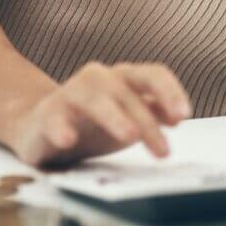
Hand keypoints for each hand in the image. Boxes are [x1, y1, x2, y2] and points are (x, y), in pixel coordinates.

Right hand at [6, 61, 192, 167]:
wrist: (41, 126)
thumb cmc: (94, 121)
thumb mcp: (129, 117)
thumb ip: (153, 111)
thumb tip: (179, 116)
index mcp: (123, 78)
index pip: (152, 74)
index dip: (170, 92)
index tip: (183, 117)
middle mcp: (99, 79)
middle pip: (127, 93)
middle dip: (147, 121)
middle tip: (163, 151)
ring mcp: (71, 94)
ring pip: (95, 99)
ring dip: (114, 116)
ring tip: (129, 136)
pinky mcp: (47, 114)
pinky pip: (54, 118)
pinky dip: (61, 127)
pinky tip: (68, 140)